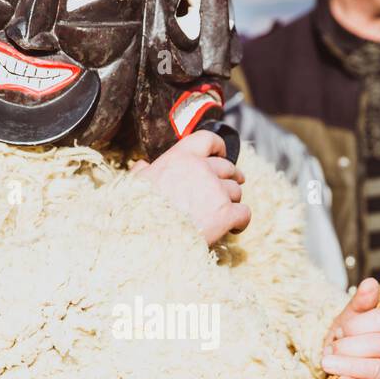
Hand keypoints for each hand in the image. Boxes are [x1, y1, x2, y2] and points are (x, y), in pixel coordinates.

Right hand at [132, 129, 250, 247]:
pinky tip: (233, 227)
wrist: (146, 239)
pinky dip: (241, 221)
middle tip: (227, 189)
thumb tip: (142, 166)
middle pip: (227, 168)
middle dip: (230, 178)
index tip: (221, 154)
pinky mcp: (226, 213)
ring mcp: (216, 190)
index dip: (219, 146)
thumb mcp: (135, 184)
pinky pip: (244, 213)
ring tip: (219, 215)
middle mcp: (201, 169)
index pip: (207, 139)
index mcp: (180, 157)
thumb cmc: (138, 212)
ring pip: (236, 191)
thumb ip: (143, 172)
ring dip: (231, 202)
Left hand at [320, 277, 379, 378]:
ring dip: (348, 366)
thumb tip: (370, 282)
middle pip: (379, 345)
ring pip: (377, 369)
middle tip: (328, 352)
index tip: (338, 332)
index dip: (356, 326)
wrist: (358, 378)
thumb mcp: (354, 321)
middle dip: (348, 348)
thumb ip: (361, 303)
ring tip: (328, 365)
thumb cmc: (356, 345)